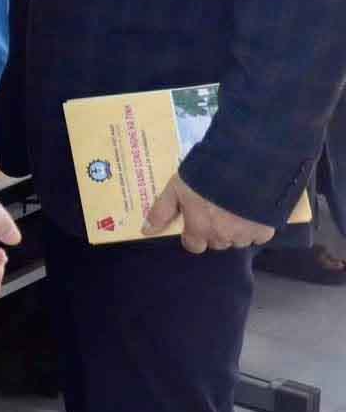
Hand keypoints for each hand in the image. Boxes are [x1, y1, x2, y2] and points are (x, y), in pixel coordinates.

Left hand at [144, 173, 276, 253]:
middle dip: (213, 230)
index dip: (193, 234)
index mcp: (200, 229)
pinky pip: (258, 235)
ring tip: (233, 207)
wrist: (245, 166)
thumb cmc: (206, 175)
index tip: (195, 220)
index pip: (194, 245)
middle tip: (215, 209)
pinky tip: (250, 209)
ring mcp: (245, 235)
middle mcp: (222, 237)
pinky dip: (254, 226)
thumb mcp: (176, 188)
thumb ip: (161, 211)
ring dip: (234, 229)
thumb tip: (146, 230)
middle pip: (215, 242)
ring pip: (237, 240)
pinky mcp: (265, 230)